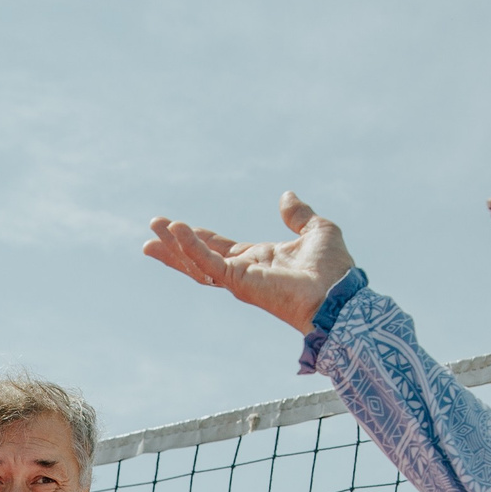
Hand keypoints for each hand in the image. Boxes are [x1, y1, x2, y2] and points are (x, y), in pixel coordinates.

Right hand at [143, 192, 355, 334]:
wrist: (338, 295)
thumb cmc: (333, 270)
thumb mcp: (317, 230)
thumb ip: (298, 215)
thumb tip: (286, 196)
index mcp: (259, 260)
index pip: (220, 248)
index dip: (198, 237)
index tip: (176, 226)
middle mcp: (244, 272)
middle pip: (199, 258)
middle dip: (175, 245)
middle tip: (152, 229)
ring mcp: (239, 279)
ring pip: (197, 264)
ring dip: (174, 248)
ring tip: (152, 232)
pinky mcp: (239, 282)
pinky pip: (208, 263)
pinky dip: (191, 247)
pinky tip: (177, 231)